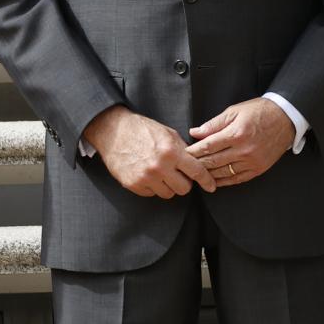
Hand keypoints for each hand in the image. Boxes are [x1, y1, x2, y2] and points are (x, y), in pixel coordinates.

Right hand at [83, 106, 216, 198]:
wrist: (113, 131)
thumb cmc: (142, 130)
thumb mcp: (167, 133)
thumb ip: (183, 149)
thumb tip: (198, 162)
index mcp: (171, 152)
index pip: (196, 171)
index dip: (206, 180)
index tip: (211, 186)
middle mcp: (160, 167)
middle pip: (184, 188)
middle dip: (184, 183)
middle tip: (178, 175)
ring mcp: (146, 177)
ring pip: (168, 194)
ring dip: (168, 186)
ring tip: (161, 174)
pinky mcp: (133, 184)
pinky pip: (152, 194)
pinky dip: (153, 187)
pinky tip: (149, 175)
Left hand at [187, 97, 294, 185]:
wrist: (286, 118)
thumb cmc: (260, 112)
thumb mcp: (235, 111)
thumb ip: (214, 124)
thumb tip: (195, 133)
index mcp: (236, 133)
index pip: (208, 146)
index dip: (193, 152)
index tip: (183, 154)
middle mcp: (244, 150)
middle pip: (213, 162)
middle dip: (197, 165)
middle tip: (185, 167)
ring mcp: (252, 161)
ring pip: (223, 173)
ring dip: (208, 175)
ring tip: (197, 175)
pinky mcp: (258, 168)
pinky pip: (237, 179)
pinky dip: (224, 181)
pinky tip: (214, 180)